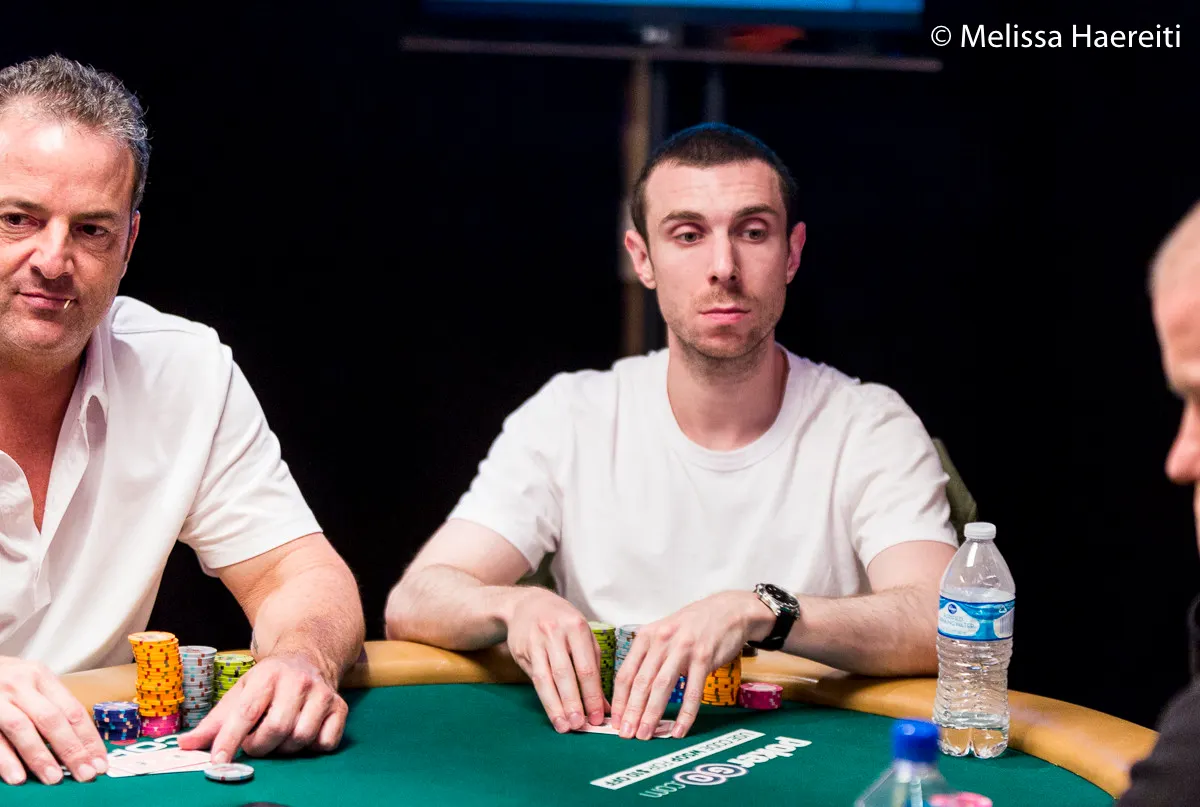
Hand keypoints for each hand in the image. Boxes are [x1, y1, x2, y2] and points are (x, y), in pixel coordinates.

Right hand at [0, 656, 107, 784]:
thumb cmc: (5, 681)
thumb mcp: (31, 683)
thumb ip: (52, 706)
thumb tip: (80, 744)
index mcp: (42, 677)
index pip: (73, 710)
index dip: (89, 738)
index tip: (100, 761)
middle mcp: (21, 685)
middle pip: (52, 719)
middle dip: (71, 749)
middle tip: (85, 774)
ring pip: (23, 728)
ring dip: (40, 756)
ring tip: (54, 778)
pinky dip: (7, 760)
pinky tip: (18, 776)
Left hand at [178, 654, 346, 761]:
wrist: (307, 657)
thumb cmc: (268, 681)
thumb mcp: (240, 692)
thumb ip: (214, 722)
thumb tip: (185, 744)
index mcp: (267, 675)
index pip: (246, 712)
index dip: (230, 740)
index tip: (218, 761)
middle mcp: (297, 681)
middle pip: (277, 729)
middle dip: (260, 746)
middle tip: (255, 744)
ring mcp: (322, 693)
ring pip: (301, 738)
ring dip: (285, 748)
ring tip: (278, 738)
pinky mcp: (340, 706)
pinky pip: (326, 742)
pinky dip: (312, 747)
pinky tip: (303, 734)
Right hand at [505, 587, 606, 732]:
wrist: (528, 604)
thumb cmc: (562, 622)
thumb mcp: (582, 635)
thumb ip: (593, 666)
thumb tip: (605, 704)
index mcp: (577, 627)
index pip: (586, 666)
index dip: (593, 694)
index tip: (598, 716)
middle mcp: (555, 633)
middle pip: (565, 674)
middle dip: (574, 702)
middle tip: (580, 725)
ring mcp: (536, 641)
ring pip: (546, 678)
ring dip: (556, 705)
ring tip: (564, 726)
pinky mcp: (521, 650)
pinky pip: (534, 678)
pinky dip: (544, 698)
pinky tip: (552, 712)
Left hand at [610, 591, 767, 739]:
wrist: (728, 610)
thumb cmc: (693, 625)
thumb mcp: (664, 633)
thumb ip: (649, 657)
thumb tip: (633, 692)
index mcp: (647, 636)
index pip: (626, 673)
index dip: (618, 700)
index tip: (614, 720)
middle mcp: (662, 641)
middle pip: (641, 682)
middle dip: (631, 711)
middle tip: (626, 733)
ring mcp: (683, 649)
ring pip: (662, 687)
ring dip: (651, 714)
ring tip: (645, 735)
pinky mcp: (704, 658)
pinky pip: (692, 691)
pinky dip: (685, 714)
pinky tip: (678, 730)